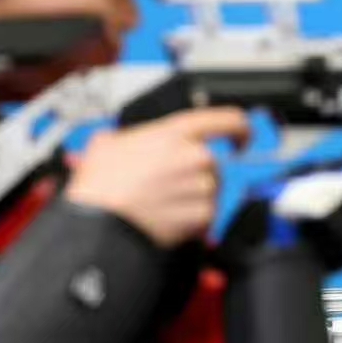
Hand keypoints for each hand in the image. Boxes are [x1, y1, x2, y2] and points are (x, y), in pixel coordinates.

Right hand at [66, 107, 251, 246]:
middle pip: (213, 164)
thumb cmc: (101, 184)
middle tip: (166, 186)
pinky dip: (190, 222)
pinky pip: (206, 218)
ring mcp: (202, 187)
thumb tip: (126, 144)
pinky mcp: (202, 216)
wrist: (99, 222)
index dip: (240, 128)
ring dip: (191, 199)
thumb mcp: (107, 142)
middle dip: (194, 176)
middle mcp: (196, 156)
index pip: (227, 120)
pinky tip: (164, 219)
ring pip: (209, 192)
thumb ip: (131, 138)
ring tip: (159, 205)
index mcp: (177, 132)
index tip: (242, 138)